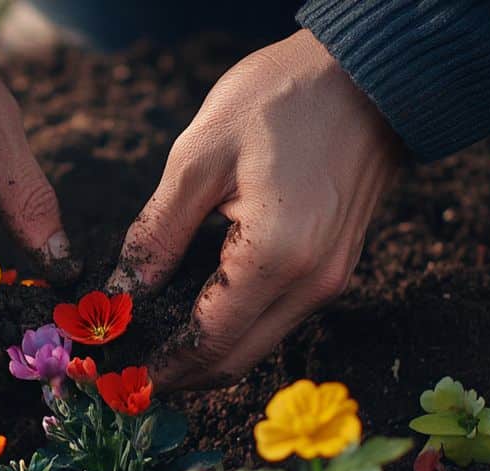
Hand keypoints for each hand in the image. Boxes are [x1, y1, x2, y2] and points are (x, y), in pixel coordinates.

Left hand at [108, 29, 400, 390]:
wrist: (366, 74)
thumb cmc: (281, 100)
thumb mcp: (199, 157)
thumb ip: (159, 232)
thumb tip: (125, 290)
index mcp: (274, 257)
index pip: (209, 343)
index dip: (163, 367)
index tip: (122, 376)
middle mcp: (311, 284)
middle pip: (238, 360)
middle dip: (184, 376)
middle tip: (135, 377)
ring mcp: (331, 279)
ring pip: (260, 344)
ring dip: (210, 356)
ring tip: (158, 349)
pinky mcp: (336, 267)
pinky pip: (279, 317)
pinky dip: (237, 329)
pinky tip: (200, 317)